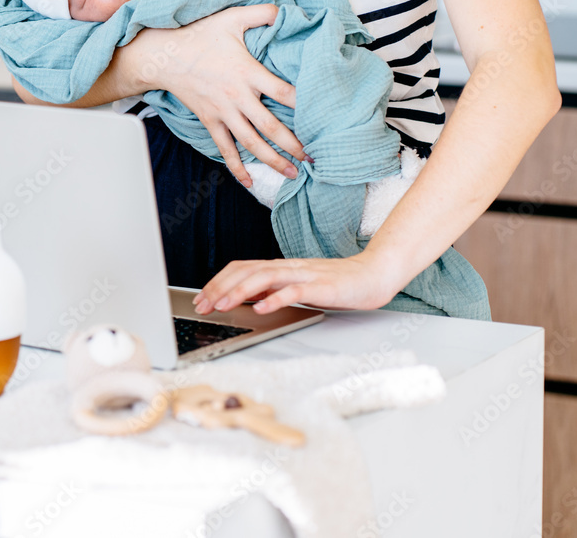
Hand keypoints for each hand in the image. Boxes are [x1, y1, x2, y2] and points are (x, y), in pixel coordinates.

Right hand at [130, 4, 306, 183]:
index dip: (304, 105)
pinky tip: (250, 182)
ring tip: (292, 173)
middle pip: (271, 126)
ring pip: (251, 143)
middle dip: (294, 144)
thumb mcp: (231, 17)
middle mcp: (238, 97)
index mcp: (248, 72)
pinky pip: (226, 149)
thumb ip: (261, 12)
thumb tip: (284, 10)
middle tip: (313, 157)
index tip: (323, 116)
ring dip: (273, 160)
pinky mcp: (211, 122)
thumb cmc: (200, 35)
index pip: (283, 92)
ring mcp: (223, 113)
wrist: (165, 56)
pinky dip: (237, 167)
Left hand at [192, 252, 403, 314]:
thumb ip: (275, 289)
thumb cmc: (338, 284)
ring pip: (265, 278)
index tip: (202, 298)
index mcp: (281, 267)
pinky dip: (275, 299)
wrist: (374, 274)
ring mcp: (304, 275)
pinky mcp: (322, 286)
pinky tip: (262, 309)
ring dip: (240, 291)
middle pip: (246, 271)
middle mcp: (289, 268)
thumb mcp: (299, 286)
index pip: (241, 268)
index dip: (218, 282)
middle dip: (220, 288)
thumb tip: (248, 297)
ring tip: (223, 305)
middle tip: (203, 305)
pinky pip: (294, 291)